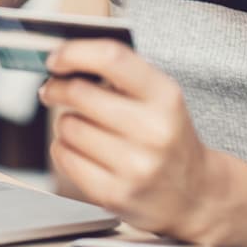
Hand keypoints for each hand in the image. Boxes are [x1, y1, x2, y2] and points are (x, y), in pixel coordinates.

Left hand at [39, 39, 229, 242]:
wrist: (193, 193)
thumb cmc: (167, 138)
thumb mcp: (160, 99)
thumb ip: (121, 75)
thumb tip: (65, 60)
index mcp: (165, 97)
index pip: (112, 59)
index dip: (75, 53)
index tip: (56, 58)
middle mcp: (153, 130)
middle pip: (79, 93)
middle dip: (57, 88)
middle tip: (53, 90)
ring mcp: (134, 166)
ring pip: (67, 126)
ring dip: (65, 123)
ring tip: (81, 127)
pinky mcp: (114, 193)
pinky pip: (64, 157)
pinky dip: (63, 149)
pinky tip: (79, 149)